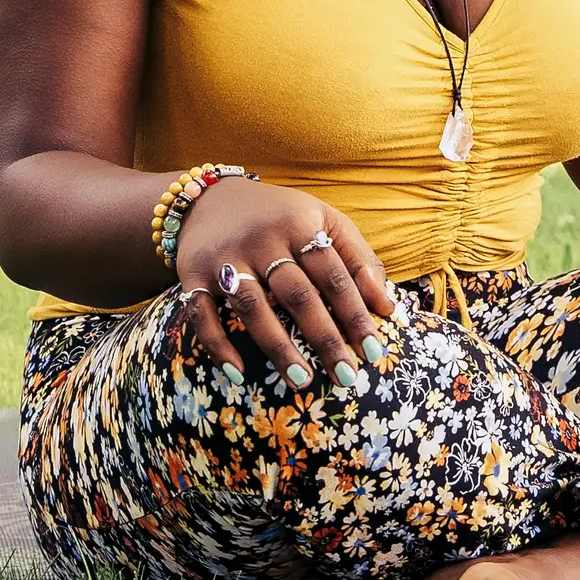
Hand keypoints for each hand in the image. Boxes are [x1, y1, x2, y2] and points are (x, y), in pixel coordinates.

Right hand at [172, 177, 399, 384]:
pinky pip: (201, 314)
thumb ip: (358, 259)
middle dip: (324, 337)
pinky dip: (218, 345)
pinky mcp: (193, 274)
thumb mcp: (324, 220)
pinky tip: (237, 374)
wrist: (208, 198)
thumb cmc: (281, 218)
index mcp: (300, 223)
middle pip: (298, 294)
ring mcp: (225, 257)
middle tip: (346, 377)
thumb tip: (386, 307)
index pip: (334, 275)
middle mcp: (262, 240)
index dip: (355, 314)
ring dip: (278, 347)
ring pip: (252, 307)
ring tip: (302, 381)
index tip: (372, 352)